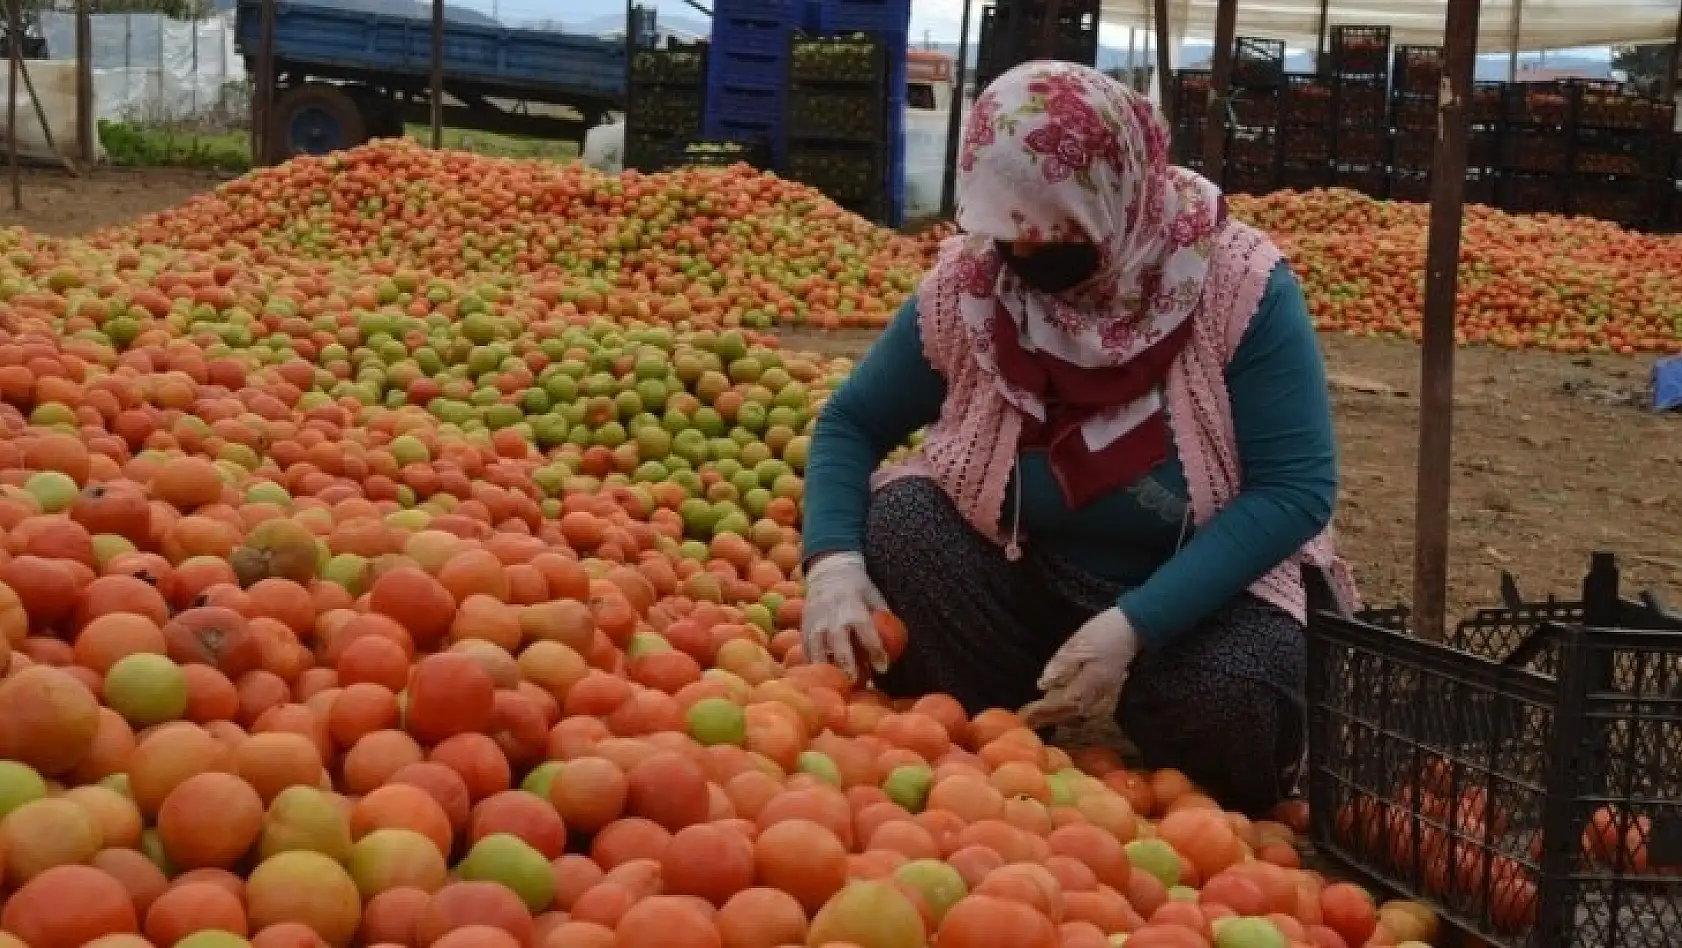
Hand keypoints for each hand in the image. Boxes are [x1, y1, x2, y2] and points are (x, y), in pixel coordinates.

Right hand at [801, 552, 889, 682]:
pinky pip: (806, 650)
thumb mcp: (874, 595)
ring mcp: (816, 624)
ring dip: (828, 670)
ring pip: (819, 653)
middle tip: (857, 683)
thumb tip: (897, 640)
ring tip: (836, 684)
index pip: (868, 637)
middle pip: (840, 650)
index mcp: (854, 611)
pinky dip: (813, 663)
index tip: (883, 668)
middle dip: (849, 669)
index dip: (877, 654)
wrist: (828, 570)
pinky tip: (820, 675)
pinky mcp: (804, 627)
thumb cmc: (856, 585)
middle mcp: (833, 620)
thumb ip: (883, 616)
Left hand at [1020, 607, 1139, 727]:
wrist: (1133, 626)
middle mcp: (1100, 692)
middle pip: (1073, 712)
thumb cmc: (1104, 632)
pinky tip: (1063, 704)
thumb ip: (1060, 664)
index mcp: (1091, 682)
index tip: (1029, 714)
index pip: (1065, 704)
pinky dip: (1073, 708)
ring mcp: (1106, 690)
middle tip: (1030, 719)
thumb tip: (1042, 685)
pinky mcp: (1108, 686)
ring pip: (1081, 711)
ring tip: (1042, 715)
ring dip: (1061, 715)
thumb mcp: (1077, 644)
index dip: (1046, 711)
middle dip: (1051, 717)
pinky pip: (1088, 704)